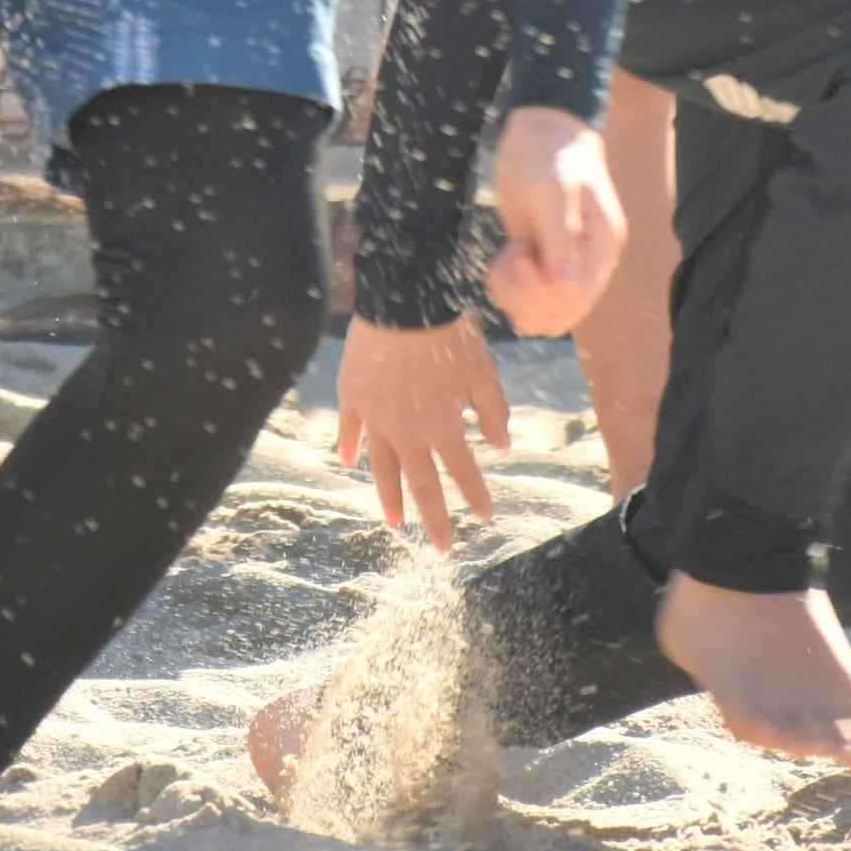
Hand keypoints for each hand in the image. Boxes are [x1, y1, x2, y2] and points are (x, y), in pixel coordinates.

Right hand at [336, 316, 510, 552]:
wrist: (404, 302)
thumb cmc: (450, 335)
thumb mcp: (483, 373)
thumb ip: (493, 411)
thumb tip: (502, 445)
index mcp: (443, 427)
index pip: (463, 473)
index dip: (476, 496)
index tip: (487, 518)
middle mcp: (408, 432)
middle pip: (421, 484)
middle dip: (434, 518)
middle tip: (441, 547)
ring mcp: (376, 418)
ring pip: (383, 468)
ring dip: (390, 497)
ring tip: (394, 521)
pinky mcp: (353, 397)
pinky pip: (349, 431)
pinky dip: (349, 448)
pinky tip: (349, 464)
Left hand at [484, 105, 625, 338]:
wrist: (540, 131)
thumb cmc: (550, 154)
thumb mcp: (552, 190)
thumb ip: (561, 237)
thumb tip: (569, 287)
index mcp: (601, 244)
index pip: (578, 295)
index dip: (544, 289)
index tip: (521, 253)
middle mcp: (588, 262)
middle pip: (562, 314)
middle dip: (526, 293)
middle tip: (512, 254)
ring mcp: (565, 265)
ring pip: (543, 316)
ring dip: (515, 296)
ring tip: (508, 257)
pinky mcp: (542, 264)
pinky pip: (526, 302)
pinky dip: (508, 291)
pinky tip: (504, 259)